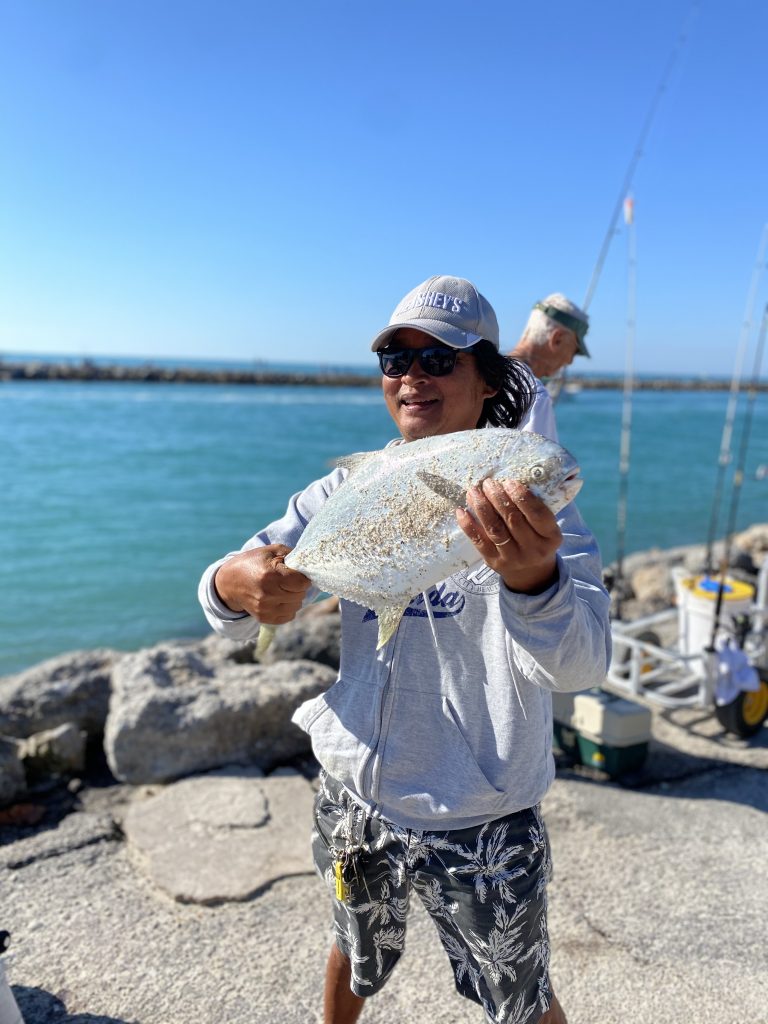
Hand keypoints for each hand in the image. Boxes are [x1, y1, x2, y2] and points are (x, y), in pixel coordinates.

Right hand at [213, 544, 310, 623]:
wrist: (229, 581)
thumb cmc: (254, 562)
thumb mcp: (272, 551)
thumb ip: (293, 555)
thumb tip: (311, 564)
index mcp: (270, 576)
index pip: (302, 583)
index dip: (304, 577)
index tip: (297, 573)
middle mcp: (268, 595)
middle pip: (301, 595)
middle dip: (299, 587)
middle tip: (289, 580)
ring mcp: (265, 609)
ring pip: (296, 606)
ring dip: (295, 597)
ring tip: (283, 589)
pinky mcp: (264, 618)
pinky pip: (289, 616)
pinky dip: (288, 607)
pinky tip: (280, 598)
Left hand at [456, 479, 560, 593]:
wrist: (531, 574)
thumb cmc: (537, 540)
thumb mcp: (546, 528)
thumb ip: (534, 509)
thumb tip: (508, 482)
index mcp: (551, 537)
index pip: (537, 514)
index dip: (522, 496)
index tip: (509, 482)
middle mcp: (533, 549)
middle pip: (513, 519)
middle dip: (498, 498)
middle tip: (488, 483)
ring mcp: (513, 557)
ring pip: (495, 529)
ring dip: (482, 507)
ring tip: (473, 491)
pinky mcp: (494, 562)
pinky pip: (479, 542)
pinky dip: (468, 525)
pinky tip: (461, 511)